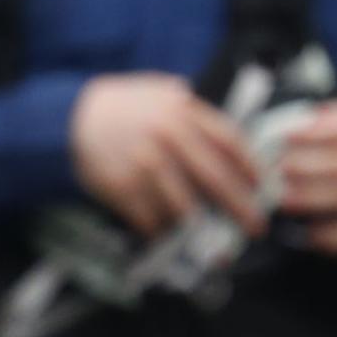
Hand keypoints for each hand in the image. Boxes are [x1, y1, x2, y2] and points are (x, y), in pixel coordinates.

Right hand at [70, 74, 263, 238]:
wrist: (74, 117)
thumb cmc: (126, 107)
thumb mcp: (161, 92)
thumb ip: (194, 108)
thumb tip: (227, 133)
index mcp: (181, 112)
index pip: (228, 142)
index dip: (250, 167)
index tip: (262, 187)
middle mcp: (166, 137)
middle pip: (215, 178)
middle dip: (240, 207)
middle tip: (254, 227)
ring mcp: (143, 164)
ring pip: (183, 206)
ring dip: (201, 228)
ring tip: (213, 243)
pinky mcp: (122, 187)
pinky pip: (151, 218)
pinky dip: (163, 230)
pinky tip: (168, 234)